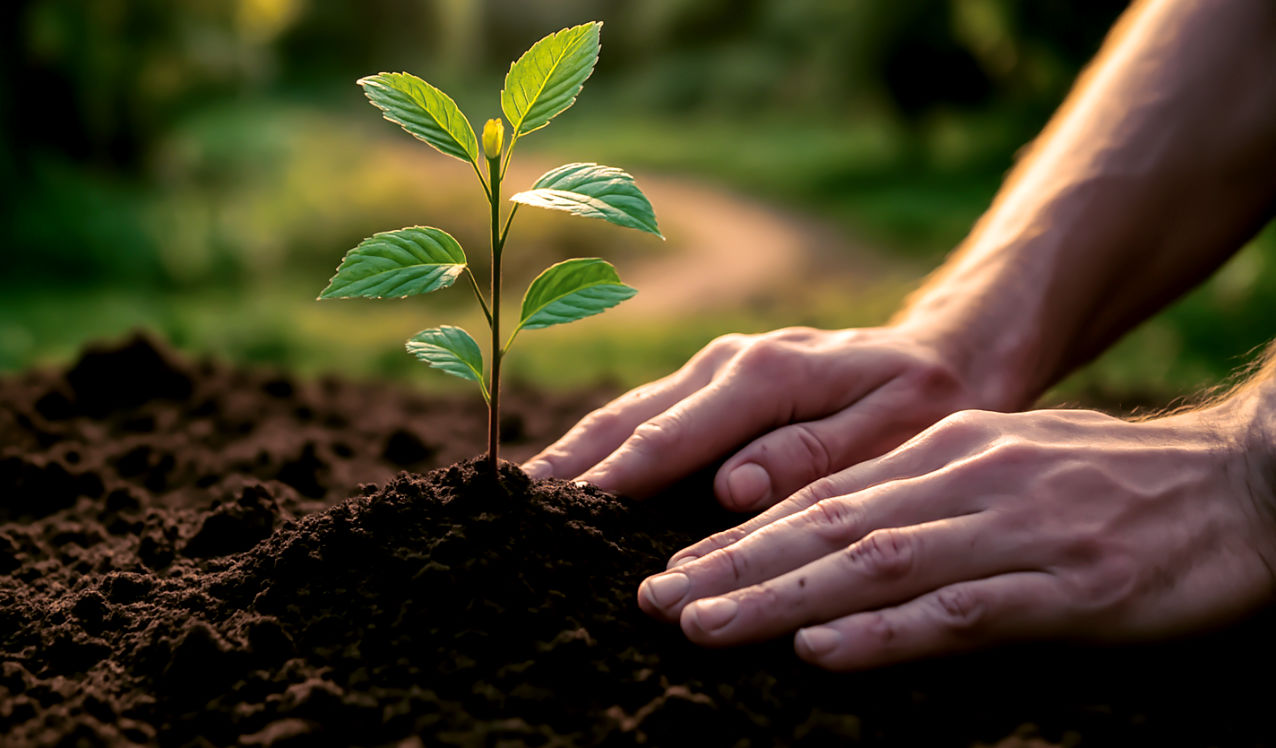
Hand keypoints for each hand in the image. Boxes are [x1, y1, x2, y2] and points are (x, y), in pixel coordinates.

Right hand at [522, 325, 998, 506]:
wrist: (946, 353)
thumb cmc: (927, 401)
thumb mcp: (894, 430)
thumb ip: (811, 456)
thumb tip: (729, 489)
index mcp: (768, 372)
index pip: (673, 433)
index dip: (616, 477)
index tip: (565, 512)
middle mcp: (730, 360)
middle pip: (631, 416)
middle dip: (571, 463)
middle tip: (512, 508)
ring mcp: (717, 365)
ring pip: (628, 411)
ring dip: (575, 452)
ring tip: (523, 496)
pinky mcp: (715, 380)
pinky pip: (646, 413)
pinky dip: (604, 444)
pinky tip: (574, 475)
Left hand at [636, 406, 1275, 669]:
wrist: (1246, 485)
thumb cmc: (1121, 484)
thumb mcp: (1010, 466)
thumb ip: (928, 493)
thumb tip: (842, 535)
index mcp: (950, 452)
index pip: (824, 497)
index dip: (743, 535)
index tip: (673, 569)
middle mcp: (968, 483)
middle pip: (827, 527)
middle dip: (733, 567)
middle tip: (653, 602)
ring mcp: (1015, 534)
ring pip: (873, 564)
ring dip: (778, 597)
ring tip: (701, 625)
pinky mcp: (1069, 590)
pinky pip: (960, 613)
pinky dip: (885, 634)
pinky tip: (821, 653)